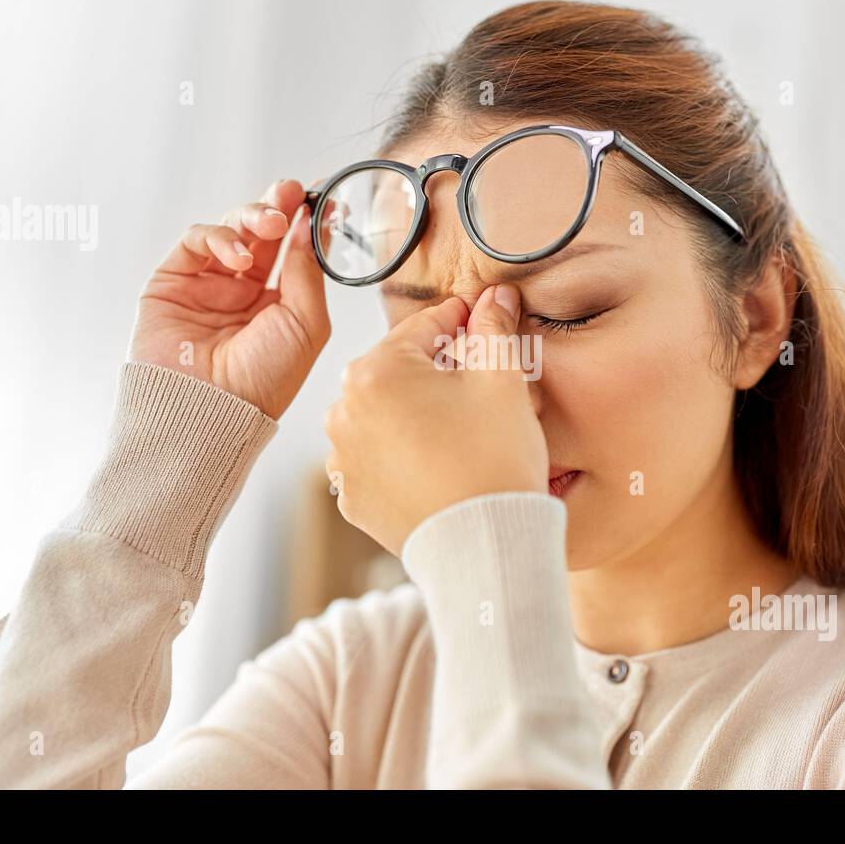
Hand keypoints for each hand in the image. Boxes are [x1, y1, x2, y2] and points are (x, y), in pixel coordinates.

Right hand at [129, 180, 330, 419]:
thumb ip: (308, 272)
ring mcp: (207, 283)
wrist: (209, 408)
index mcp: (278, 304)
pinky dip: (218, 238)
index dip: (307, 222)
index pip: (293, 250)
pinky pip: (196, 241)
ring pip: (231, 228)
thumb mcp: (305, 325)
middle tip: (291, 192)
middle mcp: (243, 291)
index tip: (325, 198)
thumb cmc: (263, 381)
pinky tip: (237, 258)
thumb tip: (309, 225)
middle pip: (262, 232)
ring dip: (252, 217)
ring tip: (269, 226)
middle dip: (278, 206)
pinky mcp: (174, 280)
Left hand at [324, 283, 548, 555]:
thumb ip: (493, 329)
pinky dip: (401, 455)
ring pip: (383, 416)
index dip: (461, 321)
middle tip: (477, 379)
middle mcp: (343, 411)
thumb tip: (495, 297)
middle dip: (435, 370)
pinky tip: (436, 462)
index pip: (423, 328)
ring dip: (414, 412)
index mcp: (375, 371)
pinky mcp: (352, 498)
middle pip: (397, 372)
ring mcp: (342, 459)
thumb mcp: (501, 381)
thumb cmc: (494, 458)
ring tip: (458, 426)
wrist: (484, 546)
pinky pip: (376, 460)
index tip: (482, 320)